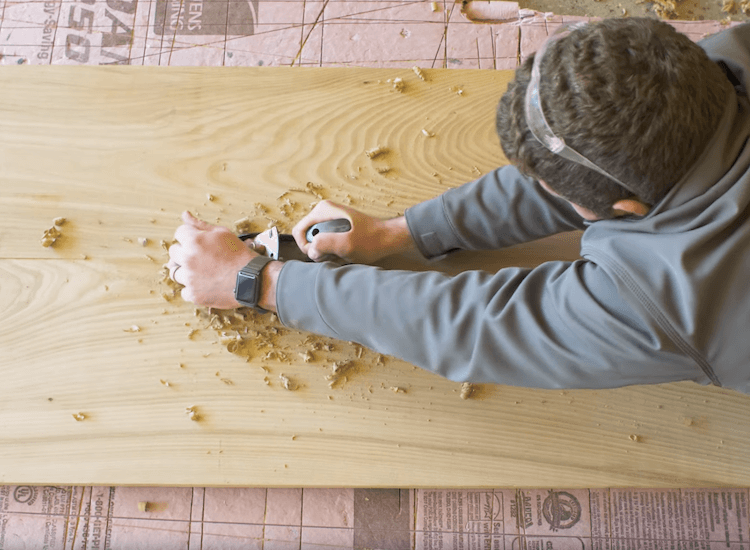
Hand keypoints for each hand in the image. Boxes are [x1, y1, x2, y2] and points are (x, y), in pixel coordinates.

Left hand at [167, 211, 255, 308]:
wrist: (252, 279)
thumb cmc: (240, 256)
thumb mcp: (222, 234)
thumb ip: (200, 225)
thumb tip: (185, 215)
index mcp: (194, 241)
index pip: (179, 233)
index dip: (190, 236)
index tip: (199, 243)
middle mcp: (188, 259)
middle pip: (173, 253)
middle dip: (184, 253)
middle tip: (201, 257)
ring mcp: (190, 279)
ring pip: (176, 272)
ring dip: (186, 271)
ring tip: (203, 271)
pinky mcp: (194, 294)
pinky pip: (185, 291)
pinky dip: (193, 288)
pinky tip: (205, 284)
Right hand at [292, 200, 411, 263]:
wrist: (388, 238)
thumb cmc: (371, 240)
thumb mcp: (347, 244)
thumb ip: (325, 243)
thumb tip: (311, 248)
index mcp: (323, 211)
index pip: (299, 231)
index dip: (306, 247)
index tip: (320, 255)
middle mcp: (324, 212)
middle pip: (307, 236)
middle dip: (316, 250)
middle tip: (334, 255)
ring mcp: (330, 219)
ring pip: (316, 241)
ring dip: (325, 251)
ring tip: (342, 253)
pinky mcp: (337, 226)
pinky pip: (325, 241)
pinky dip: (332, 250)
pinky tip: (344, 252)